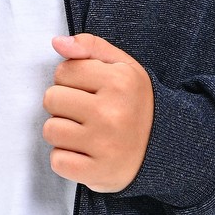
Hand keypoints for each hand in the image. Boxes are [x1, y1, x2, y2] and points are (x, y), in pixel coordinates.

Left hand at [42, 33, 153, 192]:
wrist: (164, 148)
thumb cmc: (135, 103)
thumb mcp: (122, 67)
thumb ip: (90, 47)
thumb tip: (57, 42)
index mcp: (119, 81)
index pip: (63, 71)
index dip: (72, 81)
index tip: (91, 91)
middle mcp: (112, 112)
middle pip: (51, 99)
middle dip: (65, 105)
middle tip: (87, 114)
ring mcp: (104, 145)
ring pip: (50, 130)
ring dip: (63, 133)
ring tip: (86, 133)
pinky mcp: (98, 172)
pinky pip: (57, 161)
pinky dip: (66, 159)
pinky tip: (85, 154)